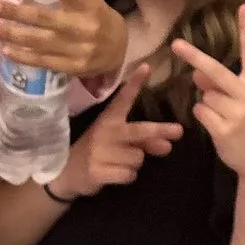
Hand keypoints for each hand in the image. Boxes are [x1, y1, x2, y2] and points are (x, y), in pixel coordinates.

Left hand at [0, 0, 127, 79]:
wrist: (118, 48)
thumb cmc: (92, 13)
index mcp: (88, 4)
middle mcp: (83, 27)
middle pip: (45, 18)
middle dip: (15, 12)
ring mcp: (78, 49)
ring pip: (40, 42)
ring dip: (12, 35)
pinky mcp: (73, 67)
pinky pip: (44, 61)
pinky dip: (24, 56)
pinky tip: (7, 49)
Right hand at [50, 64, 181, 198]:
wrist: (66, 172)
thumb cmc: (97, 151)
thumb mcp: (116, 141)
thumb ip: (142, 141)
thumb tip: (167, 145)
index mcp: (109, 119)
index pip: (123, 98)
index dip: (134, 83)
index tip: (147, 67)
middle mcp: (105, 132)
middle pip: (139, 131)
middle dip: (159, 131)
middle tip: (179, 131)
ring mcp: (100, 152)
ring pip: (137, 158)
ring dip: (135, 164)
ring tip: (120, 163)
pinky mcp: (97, 171)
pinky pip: (128, 174)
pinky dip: (127, 176)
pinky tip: (114, 174)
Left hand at [171, 3, 244, 181]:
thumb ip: (225, 86)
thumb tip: (197, 75)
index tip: (243, 7)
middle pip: (215, 71)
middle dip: (194, 58)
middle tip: (176, 45)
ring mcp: (237, 113)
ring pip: (205, 95)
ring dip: (208, 103)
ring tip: (225, 117)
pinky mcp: (224, 130)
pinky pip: (201, 112)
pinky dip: (204, 116)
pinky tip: (218, 126)